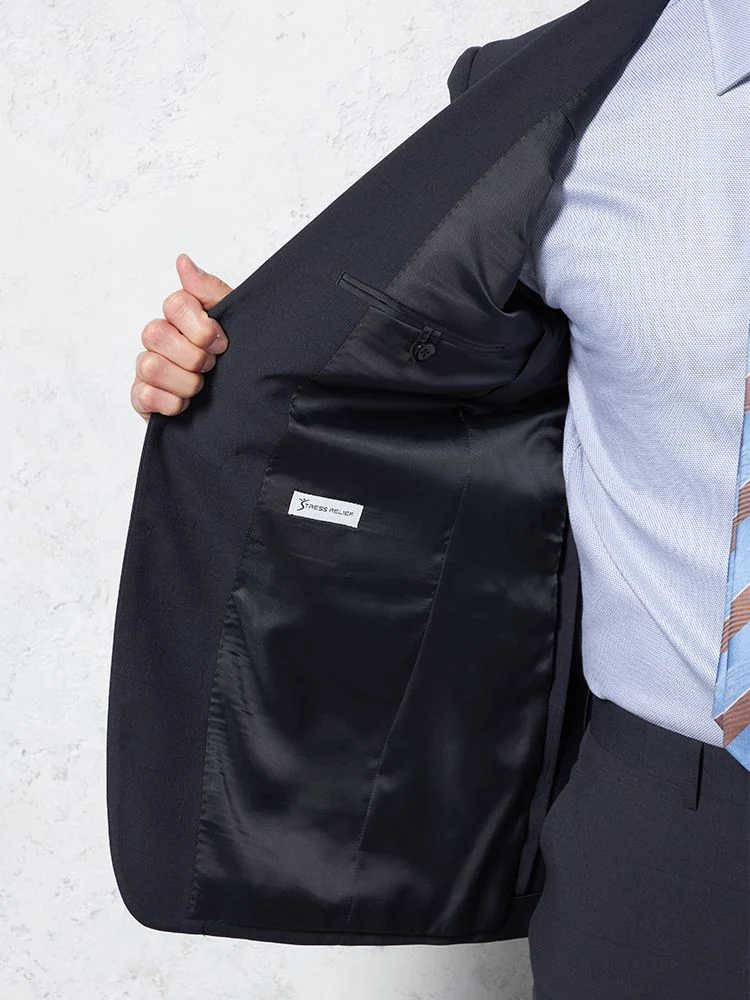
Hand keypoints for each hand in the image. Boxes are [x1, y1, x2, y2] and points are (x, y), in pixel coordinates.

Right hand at [131, 254, 232, 420]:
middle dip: (193, 356)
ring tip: (199, 388)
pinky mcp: (143, 397)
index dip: (201, 327)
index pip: (175, 304)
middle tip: (211, 367)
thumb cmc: (235, 360)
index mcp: (181, 317)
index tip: (222, 344)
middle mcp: (160, 338)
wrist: (242, 404)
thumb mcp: (235, 323)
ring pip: (150, 366)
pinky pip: (143, 395)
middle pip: (156, 333)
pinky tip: (186, 405)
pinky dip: (171, 403)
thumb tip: (183, 261)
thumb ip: (210, 291)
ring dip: (184, 382)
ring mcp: (148, 367)